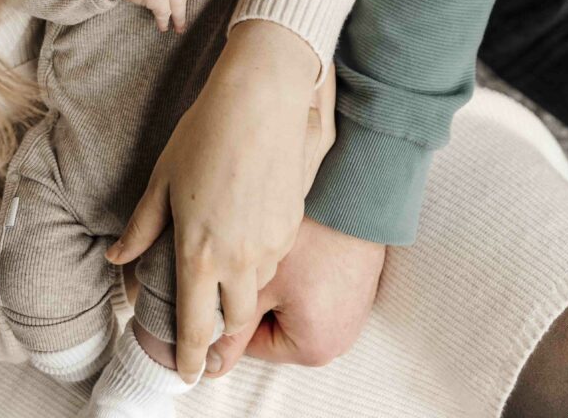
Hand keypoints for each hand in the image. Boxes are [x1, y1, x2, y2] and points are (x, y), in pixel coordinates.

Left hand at [105, 21, 319, 381]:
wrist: (261, 101)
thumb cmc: (204, 135)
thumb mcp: (161, 181)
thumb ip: (142, 227)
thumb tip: (118, 257)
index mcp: (200, 253)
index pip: (194, 326)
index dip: (189, 355)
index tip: (186, 373)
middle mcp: (240, 259)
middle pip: (235, 320)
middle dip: (221, 333)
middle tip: (206, 333)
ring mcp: (271, 244)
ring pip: (256, 288)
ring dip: (239, 290)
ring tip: (223, 270)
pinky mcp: (292, 225)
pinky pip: (274, 257)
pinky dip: (258, 259)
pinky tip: (245, 232)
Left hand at [204, 218, 384, 375]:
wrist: (358, 199)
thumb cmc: (311, 240)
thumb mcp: (263, 287)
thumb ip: (233, 332)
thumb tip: (208, 369)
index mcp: (312, 350)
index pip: (252, 343)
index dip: (238, 308)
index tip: (238, 276)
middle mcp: (338, 344)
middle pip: (276, 329)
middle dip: (265, 298)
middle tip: (265, 261)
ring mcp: (351, 320)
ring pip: (295, 311)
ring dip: (285, 288)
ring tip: (287, 255)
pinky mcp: (358, 297)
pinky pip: (318, 297)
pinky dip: (306, 279)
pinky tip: (305, 252)